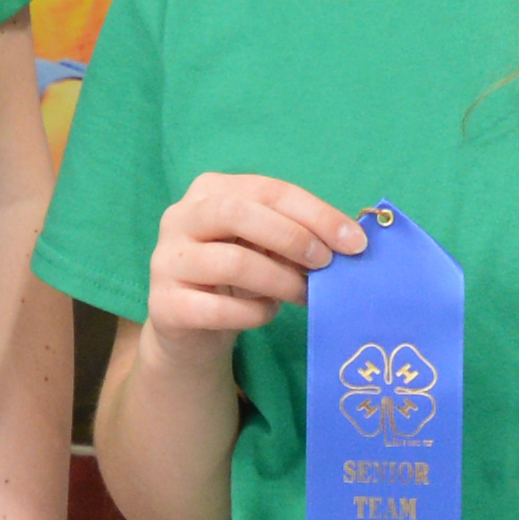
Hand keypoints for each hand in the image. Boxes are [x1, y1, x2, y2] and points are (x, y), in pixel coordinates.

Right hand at [144, 172, 360, 339]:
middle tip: (326, 264)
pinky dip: (254, 313)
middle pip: (238, 214)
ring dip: (280, 280)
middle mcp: (180, 218)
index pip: (268, 190)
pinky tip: (267, 314)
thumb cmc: (237, 279)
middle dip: (293, 237)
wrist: (189, 329)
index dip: (316, 214)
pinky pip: (217, 308)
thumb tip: (348, 241)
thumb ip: (297, 237)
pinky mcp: (164, 304)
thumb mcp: (266, 249)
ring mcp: (166, 260)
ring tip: (303, 294)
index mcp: (210, 191)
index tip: (354, 241)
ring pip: (231, 263)